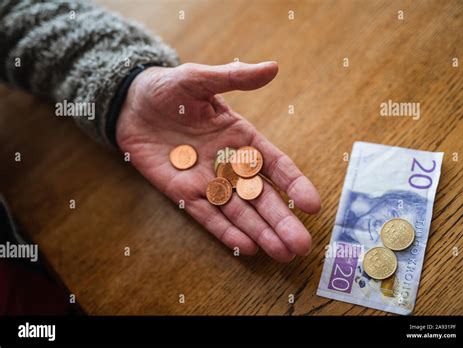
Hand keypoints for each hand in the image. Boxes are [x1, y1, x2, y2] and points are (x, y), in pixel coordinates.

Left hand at [116, 62, 320, 261]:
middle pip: (261, 196)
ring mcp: (207, 181)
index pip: (274, 164)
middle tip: (302, 246)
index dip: (293, 184)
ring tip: (282, 254)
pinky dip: (225, 231)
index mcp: (241, 138)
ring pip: (238, 211)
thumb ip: (234, 78)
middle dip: (281, 220)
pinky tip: (246, 248)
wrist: (132, 105)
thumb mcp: (201, 78)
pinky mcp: (183, 193)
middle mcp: (230, 164)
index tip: (312, 205)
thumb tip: (273, 67)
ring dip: (260, 232)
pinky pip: (207, 215)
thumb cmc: (169, 89)